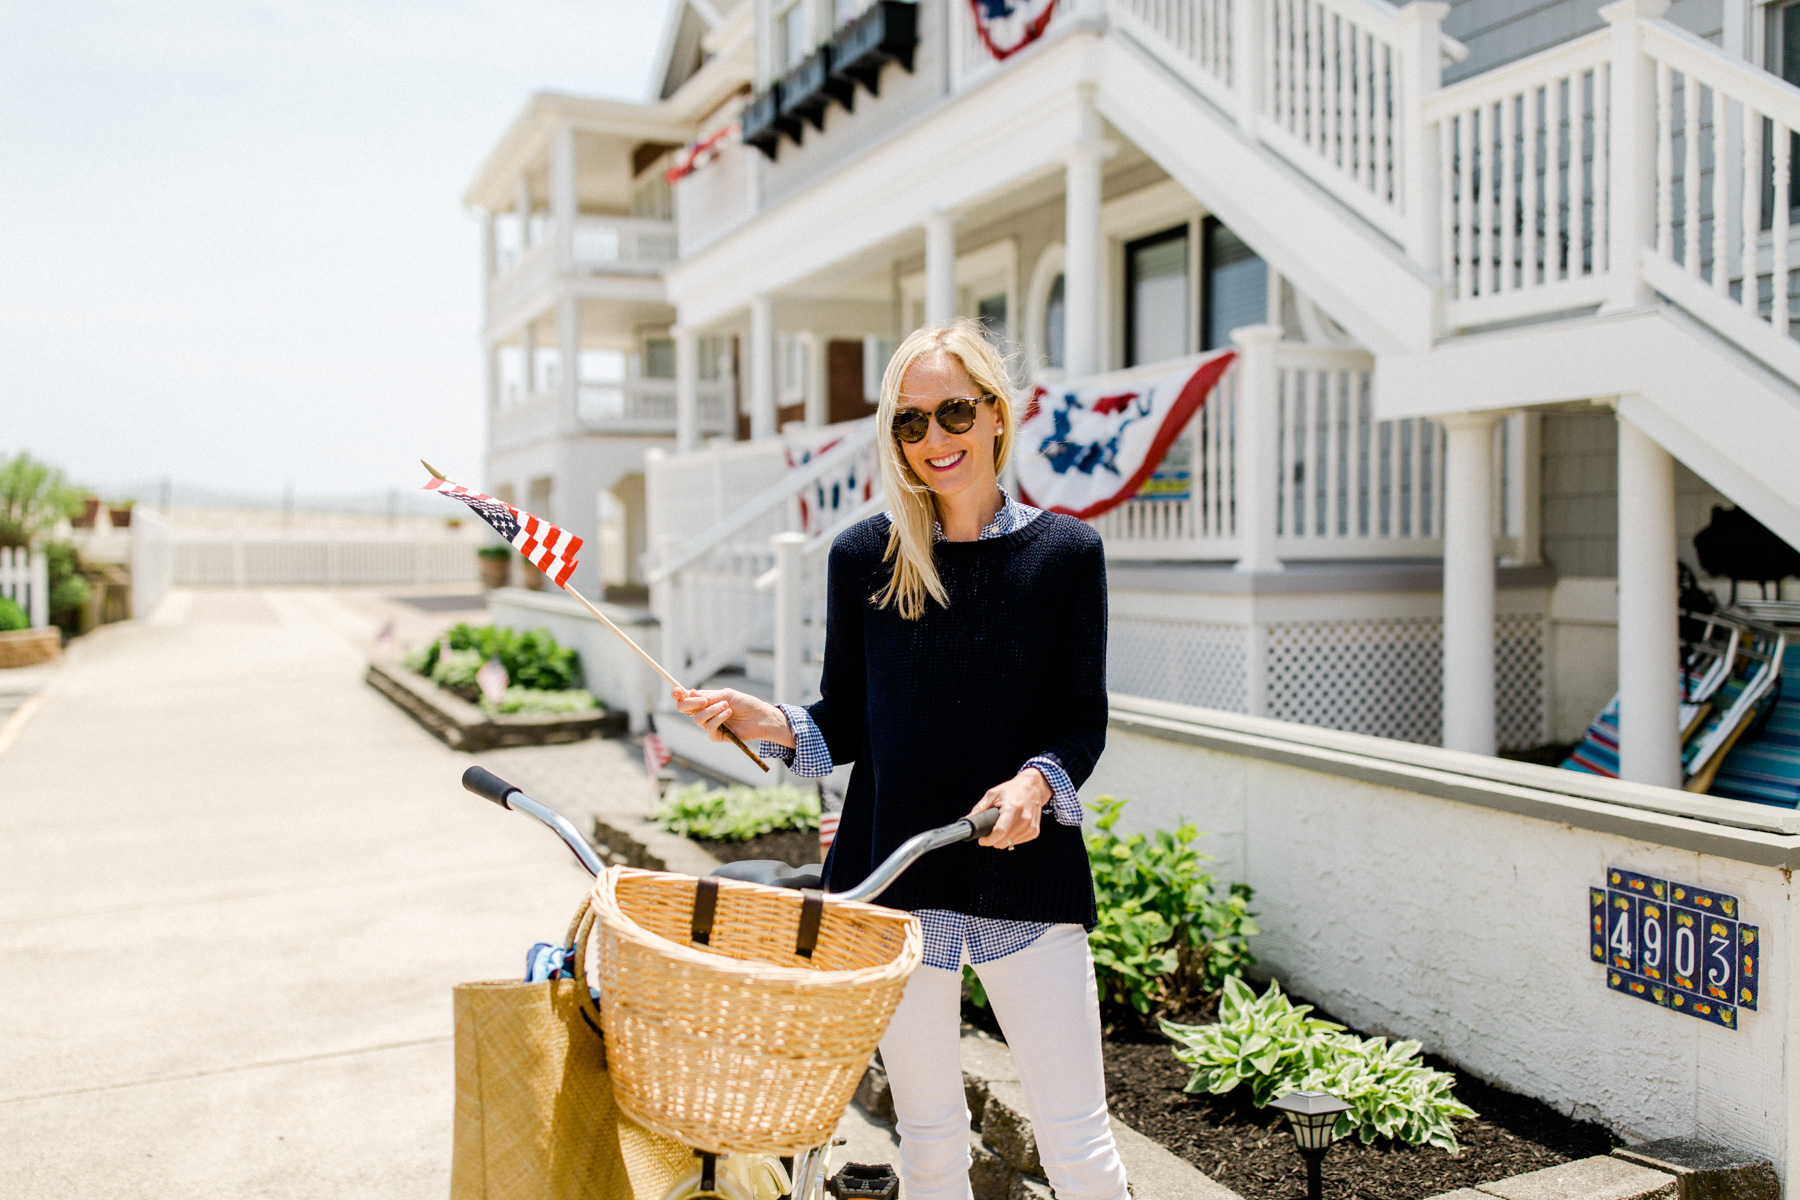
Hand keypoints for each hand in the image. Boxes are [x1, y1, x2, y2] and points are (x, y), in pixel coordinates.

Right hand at [671, 687, 794, 746]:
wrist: (760, 717)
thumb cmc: (745, 703)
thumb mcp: (726, 695)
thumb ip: (709, 696)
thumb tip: (690, 693)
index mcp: (705, 700)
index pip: (685, 698)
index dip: (678, 694)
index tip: (677, 690)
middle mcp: (704, 712)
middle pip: (684, 709)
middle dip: (691, 703)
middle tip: (704, 700)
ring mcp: (709, 724)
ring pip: (698, 718)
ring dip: (712, 710)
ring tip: (727, 706)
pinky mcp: (716, 735)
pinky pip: (709, 727)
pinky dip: (719, 718)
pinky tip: (729, 714)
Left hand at [968, 768, 1051, 850]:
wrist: (1033, 787)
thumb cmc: (1012, 790)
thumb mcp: (992, 794)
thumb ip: (979, 808)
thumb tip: (967, 821)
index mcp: (1012, 808)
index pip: (1000, 831)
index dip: (988, 840)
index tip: (982, 840)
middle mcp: (1024, 818)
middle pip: (1004, 840)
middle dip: (993, 840)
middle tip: (989, 833)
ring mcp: (1031, 826)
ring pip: (1010, 843)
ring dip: (1002, 840)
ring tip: (1001, 827)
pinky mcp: (1034, 831)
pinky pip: (1018, 842)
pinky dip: (1011, 838)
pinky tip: (1011, 828)